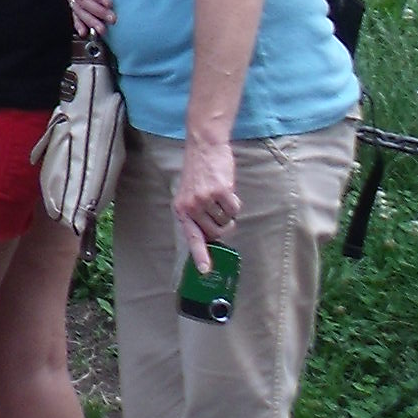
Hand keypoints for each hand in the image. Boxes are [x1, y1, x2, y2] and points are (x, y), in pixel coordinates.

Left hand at [174, 130, 239, 272]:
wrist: (204, 146)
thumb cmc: (198, 173)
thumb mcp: (189, 195)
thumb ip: (196, 215)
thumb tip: (211, 237)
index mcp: (181, 210)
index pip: (192, 237)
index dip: (200, 255)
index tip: (205, 271)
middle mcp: (191, 206)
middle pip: (217, 232)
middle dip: (223, 225)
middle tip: (220, 210)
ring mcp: (205, 199)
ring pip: (227, 221)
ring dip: (228, 211)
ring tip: (219, 194)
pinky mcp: (220, 191)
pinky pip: (235, 209)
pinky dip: (235, 202)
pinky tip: (226, 189)